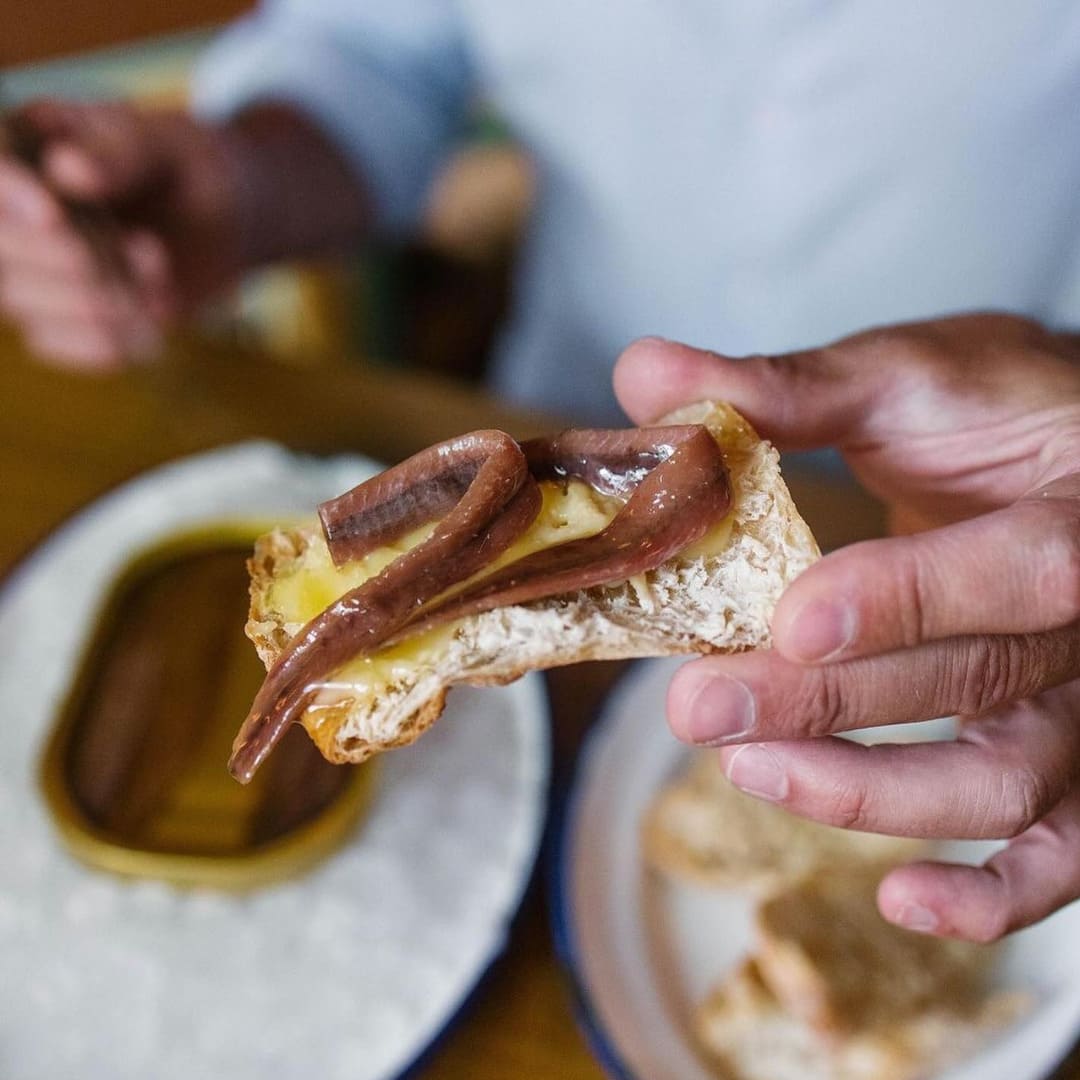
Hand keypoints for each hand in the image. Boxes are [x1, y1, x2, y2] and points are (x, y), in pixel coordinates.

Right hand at [0, 99, 240, 367]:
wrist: (220, 221)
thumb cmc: (181, 166)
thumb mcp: (163, 145)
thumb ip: (120, 153)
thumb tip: (67, 169)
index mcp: (23, 144)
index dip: (9, 192)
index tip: (54, 217)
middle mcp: (12, 209)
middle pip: (0, 245)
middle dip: (64, 259)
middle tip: (140, 247)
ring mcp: (29, 267)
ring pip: (20, 302)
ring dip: (95, 300)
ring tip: (159, 270)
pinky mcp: (57, 315)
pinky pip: (53, 341)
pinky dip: (104, 338)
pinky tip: (152, 318)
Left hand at [614, 314, 1079, 940]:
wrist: (1078, 453)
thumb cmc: (998, 413)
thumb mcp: (905, 380)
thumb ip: (786, 390)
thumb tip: (643, 373)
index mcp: (1078, 508)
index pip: (1015, 566)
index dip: (904, 601)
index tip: (790, 622)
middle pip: (976, 682)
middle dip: (830, 704)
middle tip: (702, 705)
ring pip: (1006, 781)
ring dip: (872, 794)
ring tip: (748, 769)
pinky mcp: (1070, 756)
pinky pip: (1061, 853)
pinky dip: (993, 896)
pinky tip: (900, 900)